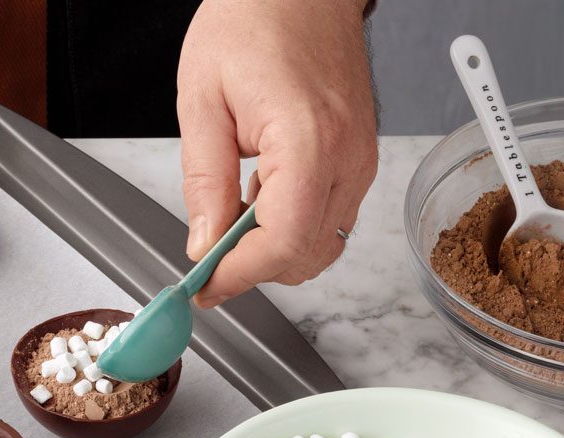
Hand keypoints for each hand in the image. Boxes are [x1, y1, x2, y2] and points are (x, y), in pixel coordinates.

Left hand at [177, 0, 377, 305]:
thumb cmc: (254, 20)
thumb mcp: (202, 99)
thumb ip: (204, 179)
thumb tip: (203, 244)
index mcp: (309, 139)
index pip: (283, 242)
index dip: (239, 275)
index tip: (205, 286)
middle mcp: (348, 157)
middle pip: (307, 255)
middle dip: (253, 268)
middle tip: (207, 255)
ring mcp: (361, 160)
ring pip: (322, 245)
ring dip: (272, 249)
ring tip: (233, 210)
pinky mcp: (360, 160)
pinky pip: (329, 218)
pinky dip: (290, 226)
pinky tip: (260, 195)